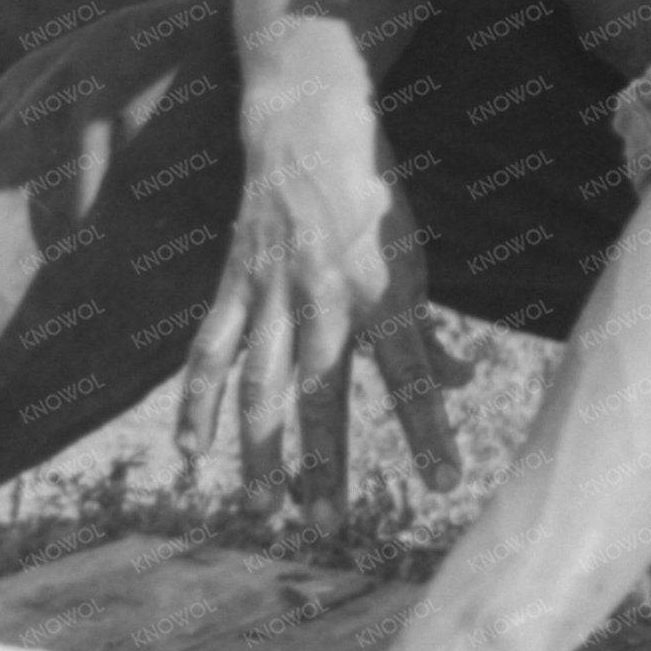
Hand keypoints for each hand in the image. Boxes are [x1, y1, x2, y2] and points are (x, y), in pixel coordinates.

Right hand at [173, 110, 467, 512]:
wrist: (305, 124)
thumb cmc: (371, 196)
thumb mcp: (413, 257)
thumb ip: (428, 329)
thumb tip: (458, 382)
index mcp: (380, 289)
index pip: (409, 374)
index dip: (427, 430)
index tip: (444, 483)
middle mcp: (323, 296)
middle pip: (322, 394)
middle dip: (326, 463)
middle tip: (330, 526)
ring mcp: (271, 292)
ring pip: (260, 385)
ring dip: (261, 452)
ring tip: (265, 511)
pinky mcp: (233, 286)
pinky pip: (209, 352)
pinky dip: (197, 403)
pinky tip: (192, 453)